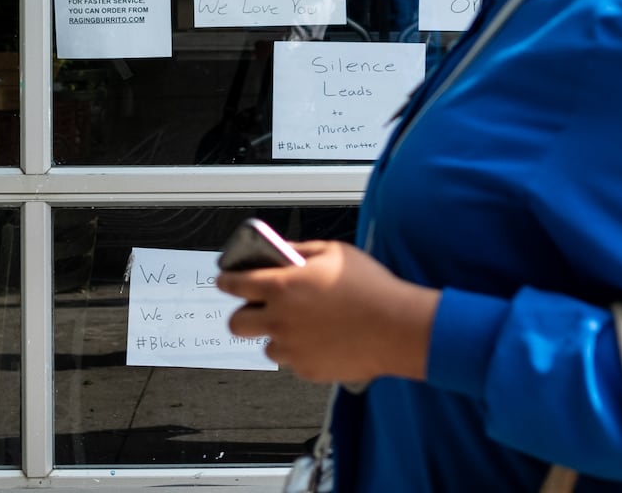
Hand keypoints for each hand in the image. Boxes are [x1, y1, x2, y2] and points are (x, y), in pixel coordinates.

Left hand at [216, 240, 439, 384]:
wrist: (397, 327)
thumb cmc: (370, 288)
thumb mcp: (334, 252)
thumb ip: (300, 251)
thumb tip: (282, 252)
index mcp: (281, 286)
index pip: (234, 284)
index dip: (225, 281)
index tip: (224, 281)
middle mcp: (279, 319)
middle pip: (236, 323)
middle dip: (243, 314)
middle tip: (258, 309)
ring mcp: (292, 348)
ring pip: (266, 345)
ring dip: (277, 335)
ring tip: (302, 326)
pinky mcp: (306, 370)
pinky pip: (292, 361)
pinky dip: (301, 352)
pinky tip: (322, 339)